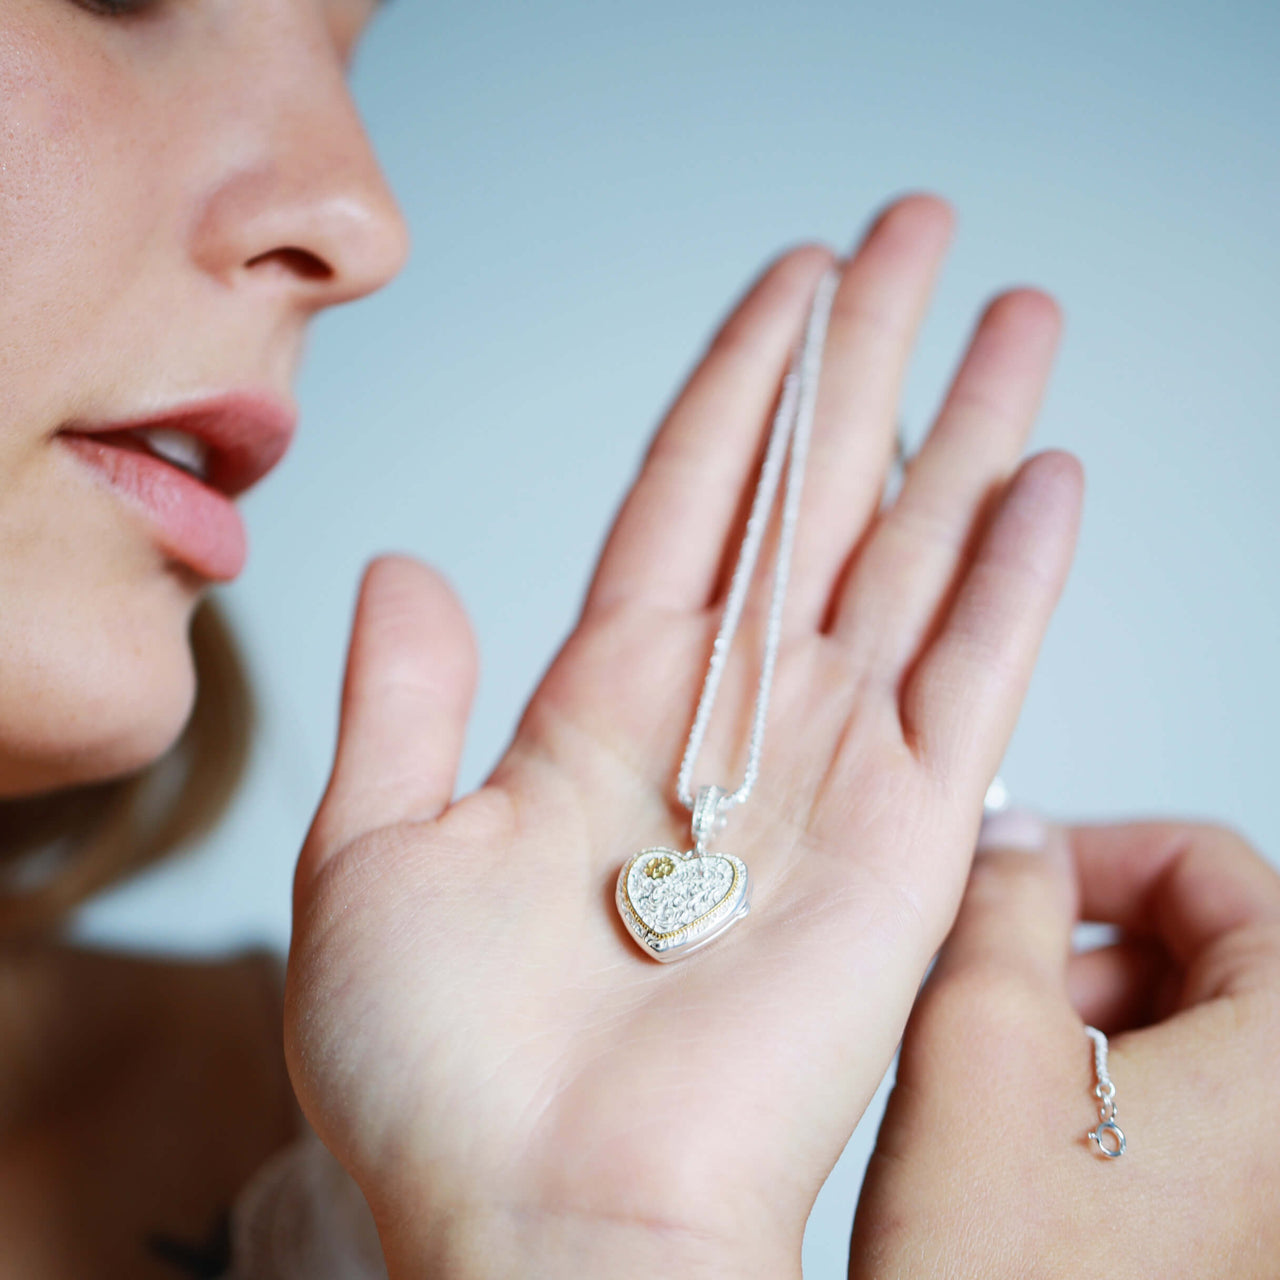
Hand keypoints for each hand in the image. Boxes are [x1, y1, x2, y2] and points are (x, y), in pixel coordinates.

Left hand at [283, 195, 1082, 1278]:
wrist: (539, 1222)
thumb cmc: (439, 1074)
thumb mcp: (370, 856)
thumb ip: (401, 702)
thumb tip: (404, 564)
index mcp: (603, 705)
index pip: (689, 494)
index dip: (739, 380)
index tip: (790, 278)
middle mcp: (730, 716)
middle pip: (816, 494)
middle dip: (870, 359)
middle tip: (921, 235)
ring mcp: (830, 767)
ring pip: (913, 556)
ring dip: (968, 431)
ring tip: (1017, 311)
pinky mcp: (913, 840)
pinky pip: (978, 679)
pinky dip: (1017, 578)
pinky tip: (1050, 474)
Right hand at [851, 815, 1279, 1278]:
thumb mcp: (978, 1031)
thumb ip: (1004, 896)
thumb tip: (1017, 836)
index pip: (1212, 863)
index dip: (1095, 852)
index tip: (1011, 881)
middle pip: (1208, 945)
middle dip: (1081, 944)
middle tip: (983, 982)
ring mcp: (1275, 1185)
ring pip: (1189, 1027)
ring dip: (1081, 1015)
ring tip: (988, 1066)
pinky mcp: (1239, 1232)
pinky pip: (1185, 1107)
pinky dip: (1100, 1085)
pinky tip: (1019, 1130)